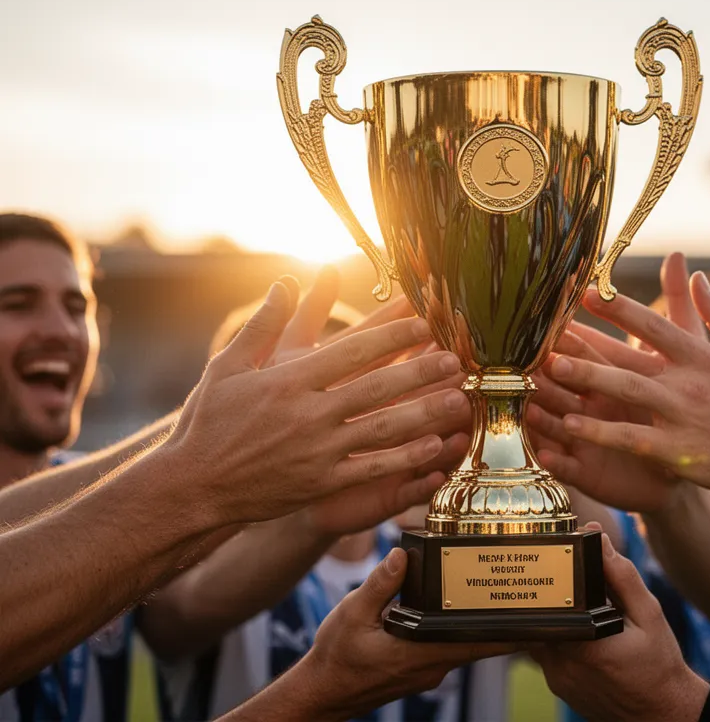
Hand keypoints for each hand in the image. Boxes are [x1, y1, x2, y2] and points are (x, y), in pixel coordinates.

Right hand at [164, 279, 469, 524]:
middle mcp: (307, 414)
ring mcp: (317, 451)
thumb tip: (287, 282)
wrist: (193, 486)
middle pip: (376, 387)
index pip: (351, 351)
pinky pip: (372, 468)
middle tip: (456, 358)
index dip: (391, 335)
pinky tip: (434, 446)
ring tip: (458, 399)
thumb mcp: (228, 366)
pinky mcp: (321, 483)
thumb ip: (263, 323)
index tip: (422, 323)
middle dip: (420, 371)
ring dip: (424, 412)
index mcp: (288, 381)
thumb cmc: (209, 421)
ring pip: (382, 428)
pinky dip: (405, 458)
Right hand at [298, 548, 512, 718]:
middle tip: (528, 600)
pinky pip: (449, 649)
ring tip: (502, 600)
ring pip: (465, 647)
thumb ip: (380, 585)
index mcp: (421, 653)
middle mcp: (431, 666)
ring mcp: (427, 670)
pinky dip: (462, 633)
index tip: (537, 622)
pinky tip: (462, 614)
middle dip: (503, 625)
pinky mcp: (420, 669)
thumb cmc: (336, 657)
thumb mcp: (351, 614)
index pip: (477, 644)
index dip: (509, 634)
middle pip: (479, 644)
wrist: (322, 692)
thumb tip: (402, 556)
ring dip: (482, 628)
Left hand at [530, 524, 709, 720]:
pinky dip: (562, 637)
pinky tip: (585, 634)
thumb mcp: (649, 614)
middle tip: (577, 584)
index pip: (550, 599)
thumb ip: (622, 575)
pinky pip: (548, 652)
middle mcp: (562, 664)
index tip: (562, 560)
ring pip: (543, 632)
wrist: (662, 713)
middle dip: (557, 595)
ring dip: (559, 617)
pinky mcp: (558, 686)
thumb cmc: (659, 664)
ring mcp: (556, 678)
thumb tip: (598, 538)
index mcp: (584, 644)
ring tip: (585, 608)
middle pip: (543, 613)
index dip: (552, 576)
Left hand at [546, 269, 709, 511]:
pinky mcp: (678, 452)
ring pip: (627, 394)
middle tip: (550, 335)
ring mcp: (682, 417)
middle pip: (631, 357)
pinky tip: (571, 425)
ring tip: (551, 372)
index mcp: (702, 356)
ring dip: (588, 381)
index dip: (619, 307)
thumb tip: (696, 274)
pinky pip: (632, 439)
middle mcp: (688, 383)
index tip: (586, 292)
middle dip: (590, 345)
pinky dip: (602, 432)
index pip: (654, 325)